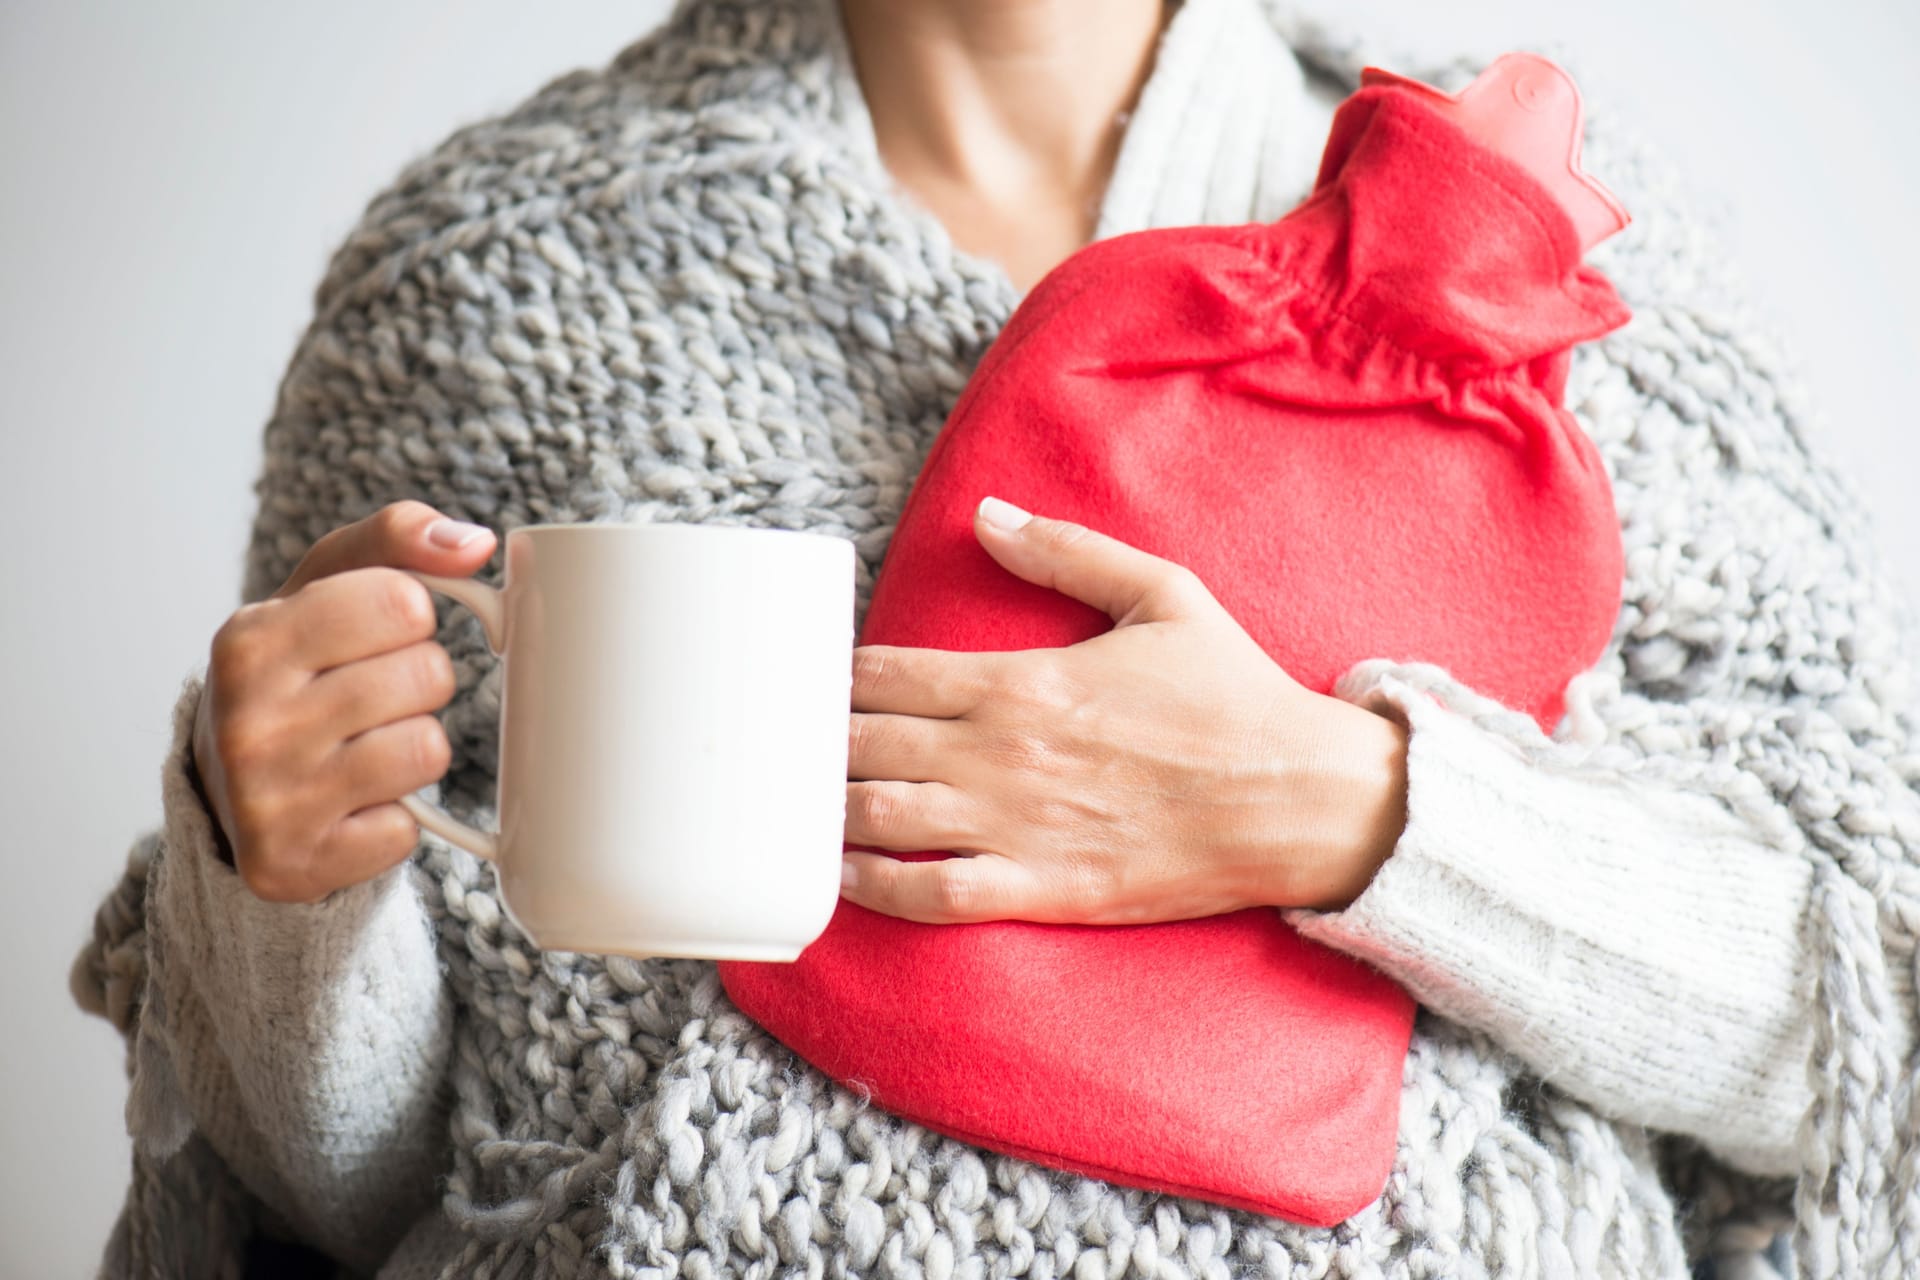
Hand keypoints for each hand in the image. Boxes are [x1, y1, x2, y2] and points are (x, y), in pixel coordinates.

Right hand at [191, 500, 497, 903]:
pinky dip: (393, 818)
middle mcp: (248, 720)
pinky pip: (406, 830)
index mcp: (251, 639)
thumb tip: (475, 542)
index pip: (405, 601)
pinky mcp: (290, 865)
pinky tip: (351, 804)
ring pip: (428, 750)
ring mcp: (266, 799)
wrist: (231, 788)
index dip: (410, 617)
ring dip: (415, 748)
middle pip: (428, 676)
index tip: (378, 634)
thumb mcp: (328, 585)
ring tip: (364, 747)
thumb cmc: (298, 668)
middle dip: (420, 683)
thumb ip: (397, 539)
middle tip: (371, 697)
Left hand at [839, 497, 1409, 924]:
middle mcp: (1004, 752)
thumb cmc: (1232, 697)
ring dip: (829, 812)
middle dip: (814, 746)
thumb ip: (1065, 552)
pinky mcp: (1046, 890)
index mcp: (1022, 678)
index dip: (833, 679)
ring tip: (796, 809)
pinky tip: (846, 878)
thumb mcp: (1162, 594)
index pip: (884, 673)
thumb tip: (987, 514)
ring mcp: (1019, 826)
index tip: (814, 685)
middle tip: (786, 750)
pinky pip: (936, 895)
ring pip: (882, 819)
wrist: (1300, 797)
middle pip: (864, 745)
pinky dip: (877, 890)